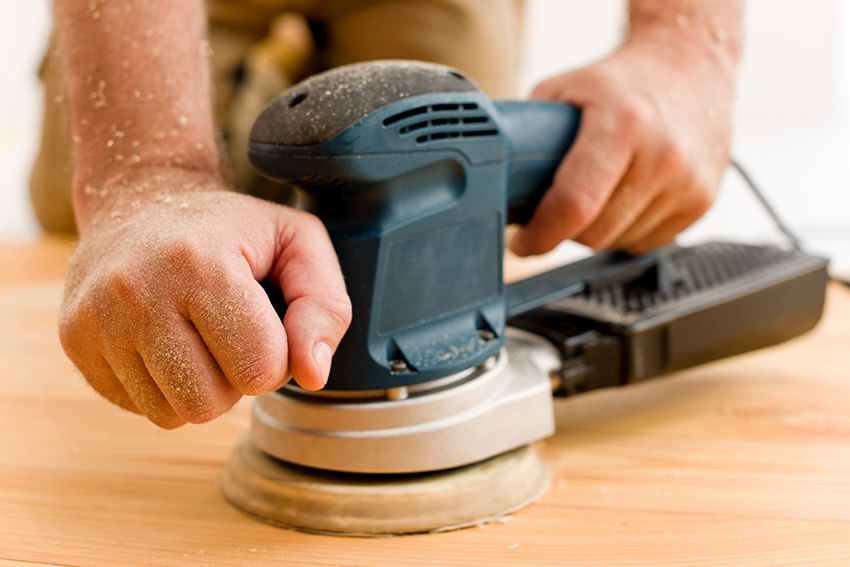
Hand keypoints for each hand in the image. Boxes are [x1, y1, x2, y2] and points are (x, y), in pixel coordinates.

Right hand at [59, 168, 351, 427]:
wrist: (141, 199)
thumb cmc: (234, 228)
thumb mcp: (299, 243)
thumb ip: (325, 308)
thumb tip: (313, 376)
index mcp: (201, 265)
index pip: (260, 370)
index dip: (277, 354)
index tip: (264, 318)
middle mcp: (137, 292)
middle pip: (211, 403)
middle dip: (236, 377)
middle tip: (231, 330)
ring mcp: (96, 319)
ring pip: (174, 415)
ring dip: (201, 387)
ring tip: (199, 334)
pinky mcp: (74, 340)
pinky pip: (139, 408)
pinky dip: (165, 386)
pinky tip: (167, 340)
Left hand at [510, 39, 736, 255]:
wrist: (691, 66)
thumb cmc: (622, 82)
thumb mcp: (564, 90)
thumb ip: (527, 136)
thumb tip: (496, 184)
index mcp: (623, 124)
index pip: (574, 204)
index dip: (541, 235)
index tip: (524, 242)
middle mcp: (663, 155)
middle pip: (594, 233)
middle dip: (565, 230)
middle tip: (555, 211)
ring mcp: (688, 182)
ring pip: (618, 243)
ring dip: (597, 231)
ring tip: (596, 194)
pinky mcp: (703, 201)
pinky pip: (647, 242)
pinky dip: (627, 230)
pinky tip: (625, 198)